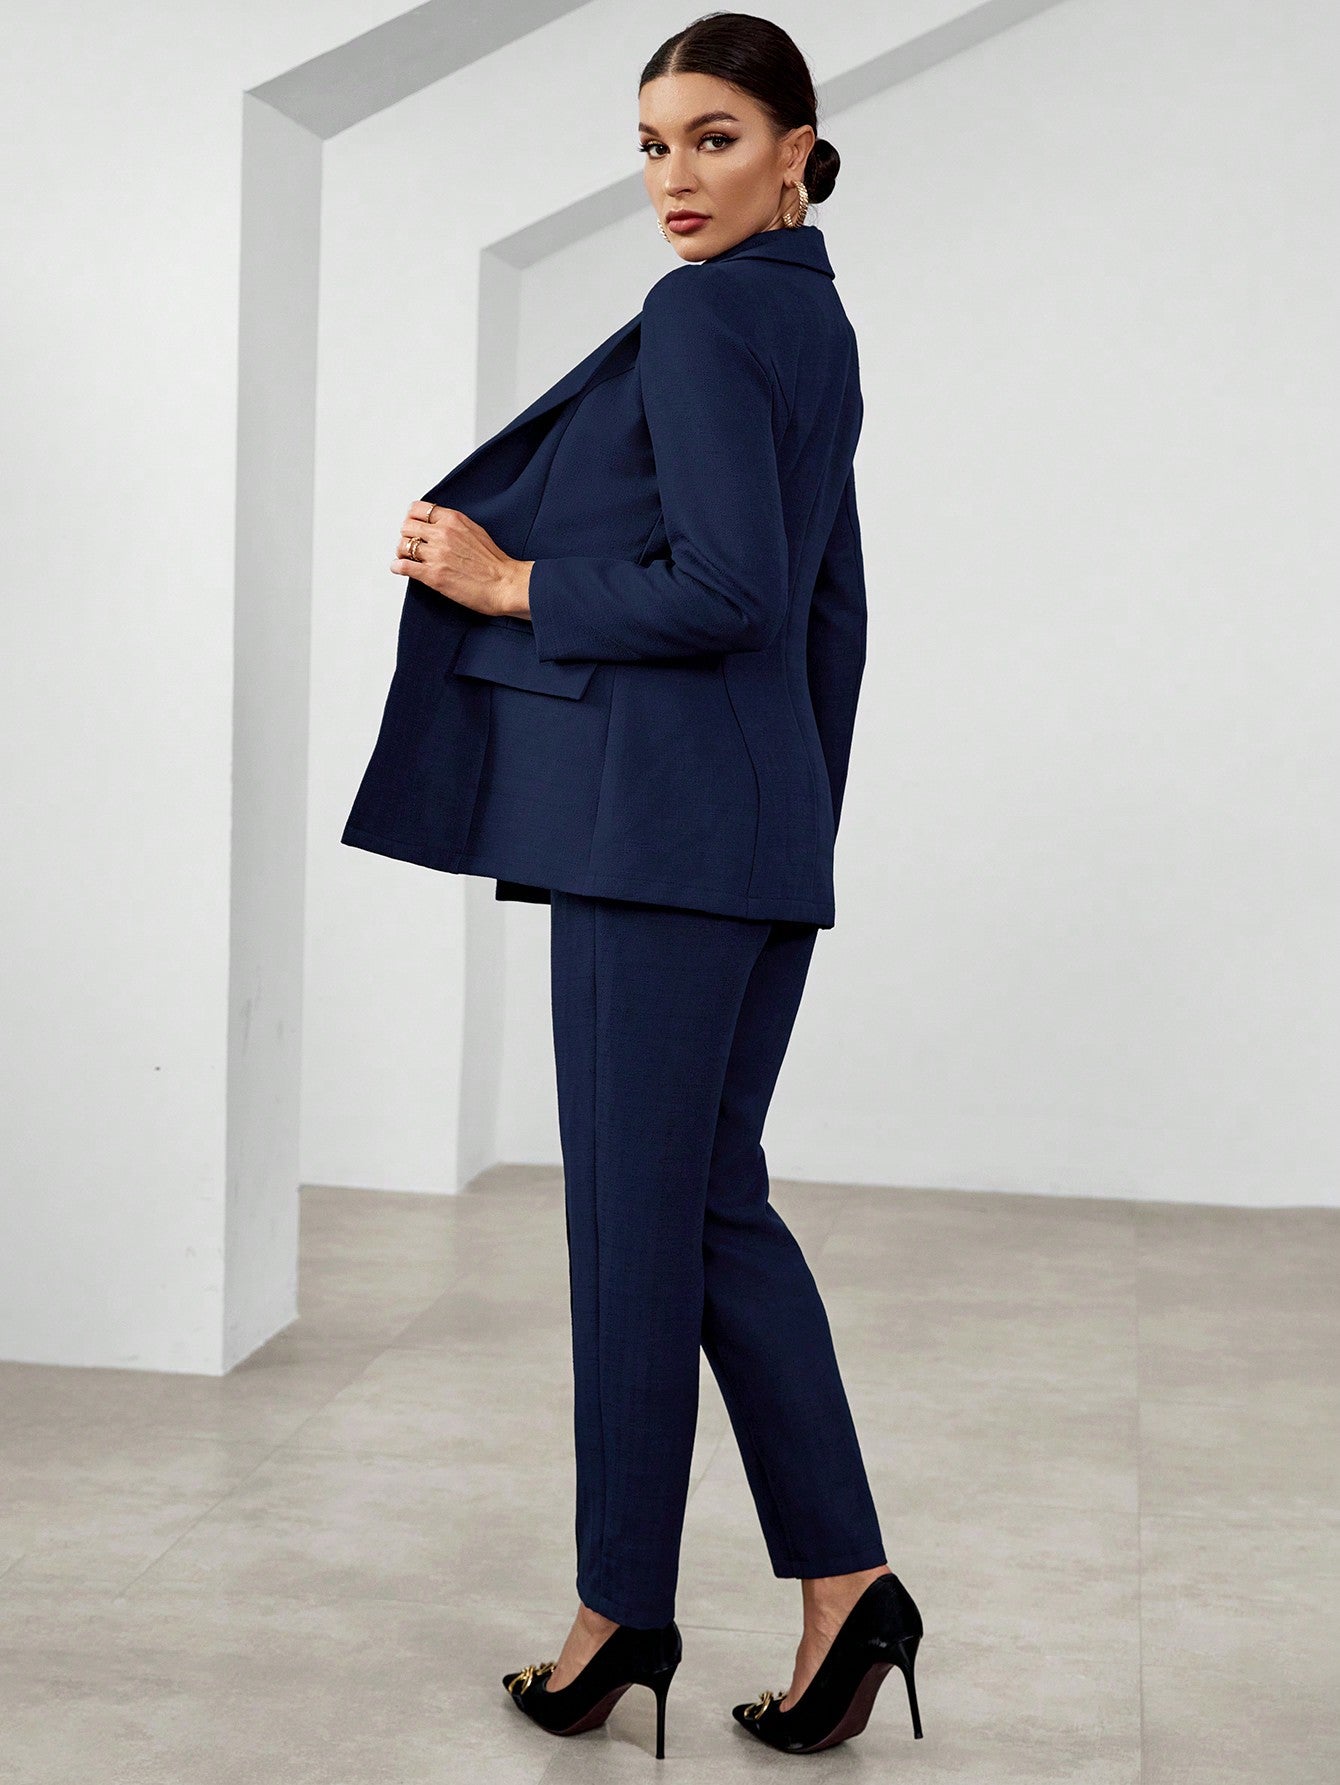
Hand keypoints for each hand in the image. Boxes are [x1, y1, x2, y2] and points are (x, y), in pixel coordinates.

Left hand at [391, 500, 530, 617]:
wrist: (505, 584)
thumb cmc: (495, 562)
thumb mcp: (475, 530)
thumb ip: (454, 525)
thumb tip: (438, 526)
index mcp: (453, 520)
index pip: (418, 509)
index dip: (413, 518)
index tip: (414, 526)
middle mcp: (442, 534)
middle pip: (407, 526)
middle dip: (407, 536)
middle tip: (410, 544)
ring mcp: (436, 554)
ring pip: (403, 546)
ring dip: (402, 552)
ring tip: (406, 558)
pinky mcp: (433, 575)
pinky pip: (403, 566)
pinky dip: (398, 567)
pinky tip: (400, 568)